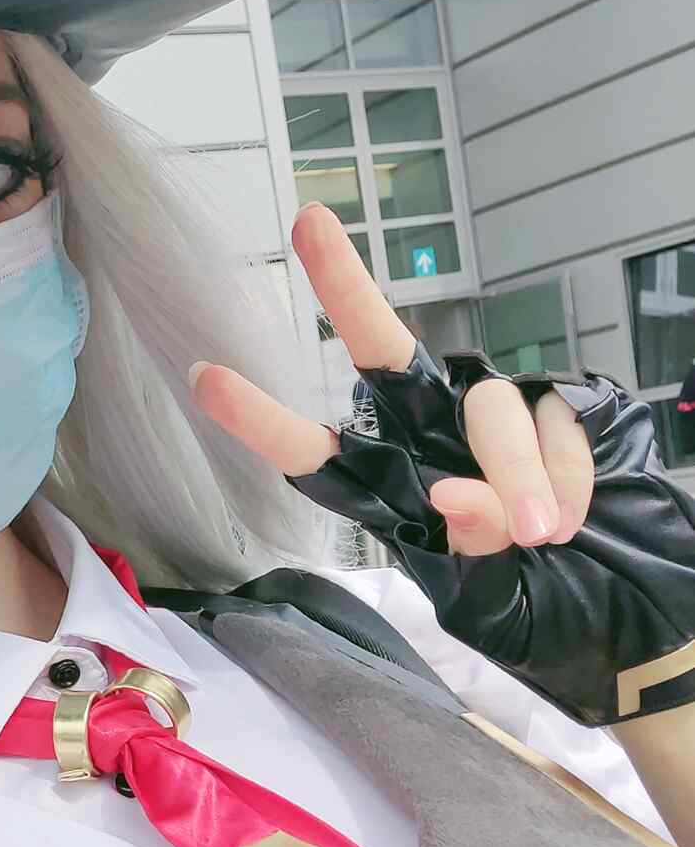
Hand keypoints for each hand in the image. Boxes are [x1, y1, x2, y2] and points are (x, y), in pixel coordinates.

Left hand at [189, 203, 694, 727]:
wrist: (642, 620)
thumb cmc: (554, 619)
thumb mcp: (495, 609)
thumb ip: (469, 554)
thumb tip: (458, 497)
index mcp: (397, 496)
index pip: (320, 453)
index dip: (264, 420)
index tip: (203, 377)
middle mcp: (438, 444)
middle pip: (385, 354)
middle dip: (345, 290)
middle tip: (308, 226)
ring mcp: (503, 421)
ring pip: (486, 412)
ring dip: (514, 475)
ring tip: (542, 537)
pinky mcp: (569, 409)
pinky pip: (556, 425)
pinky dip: (569, 478)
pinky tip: (578, 517)